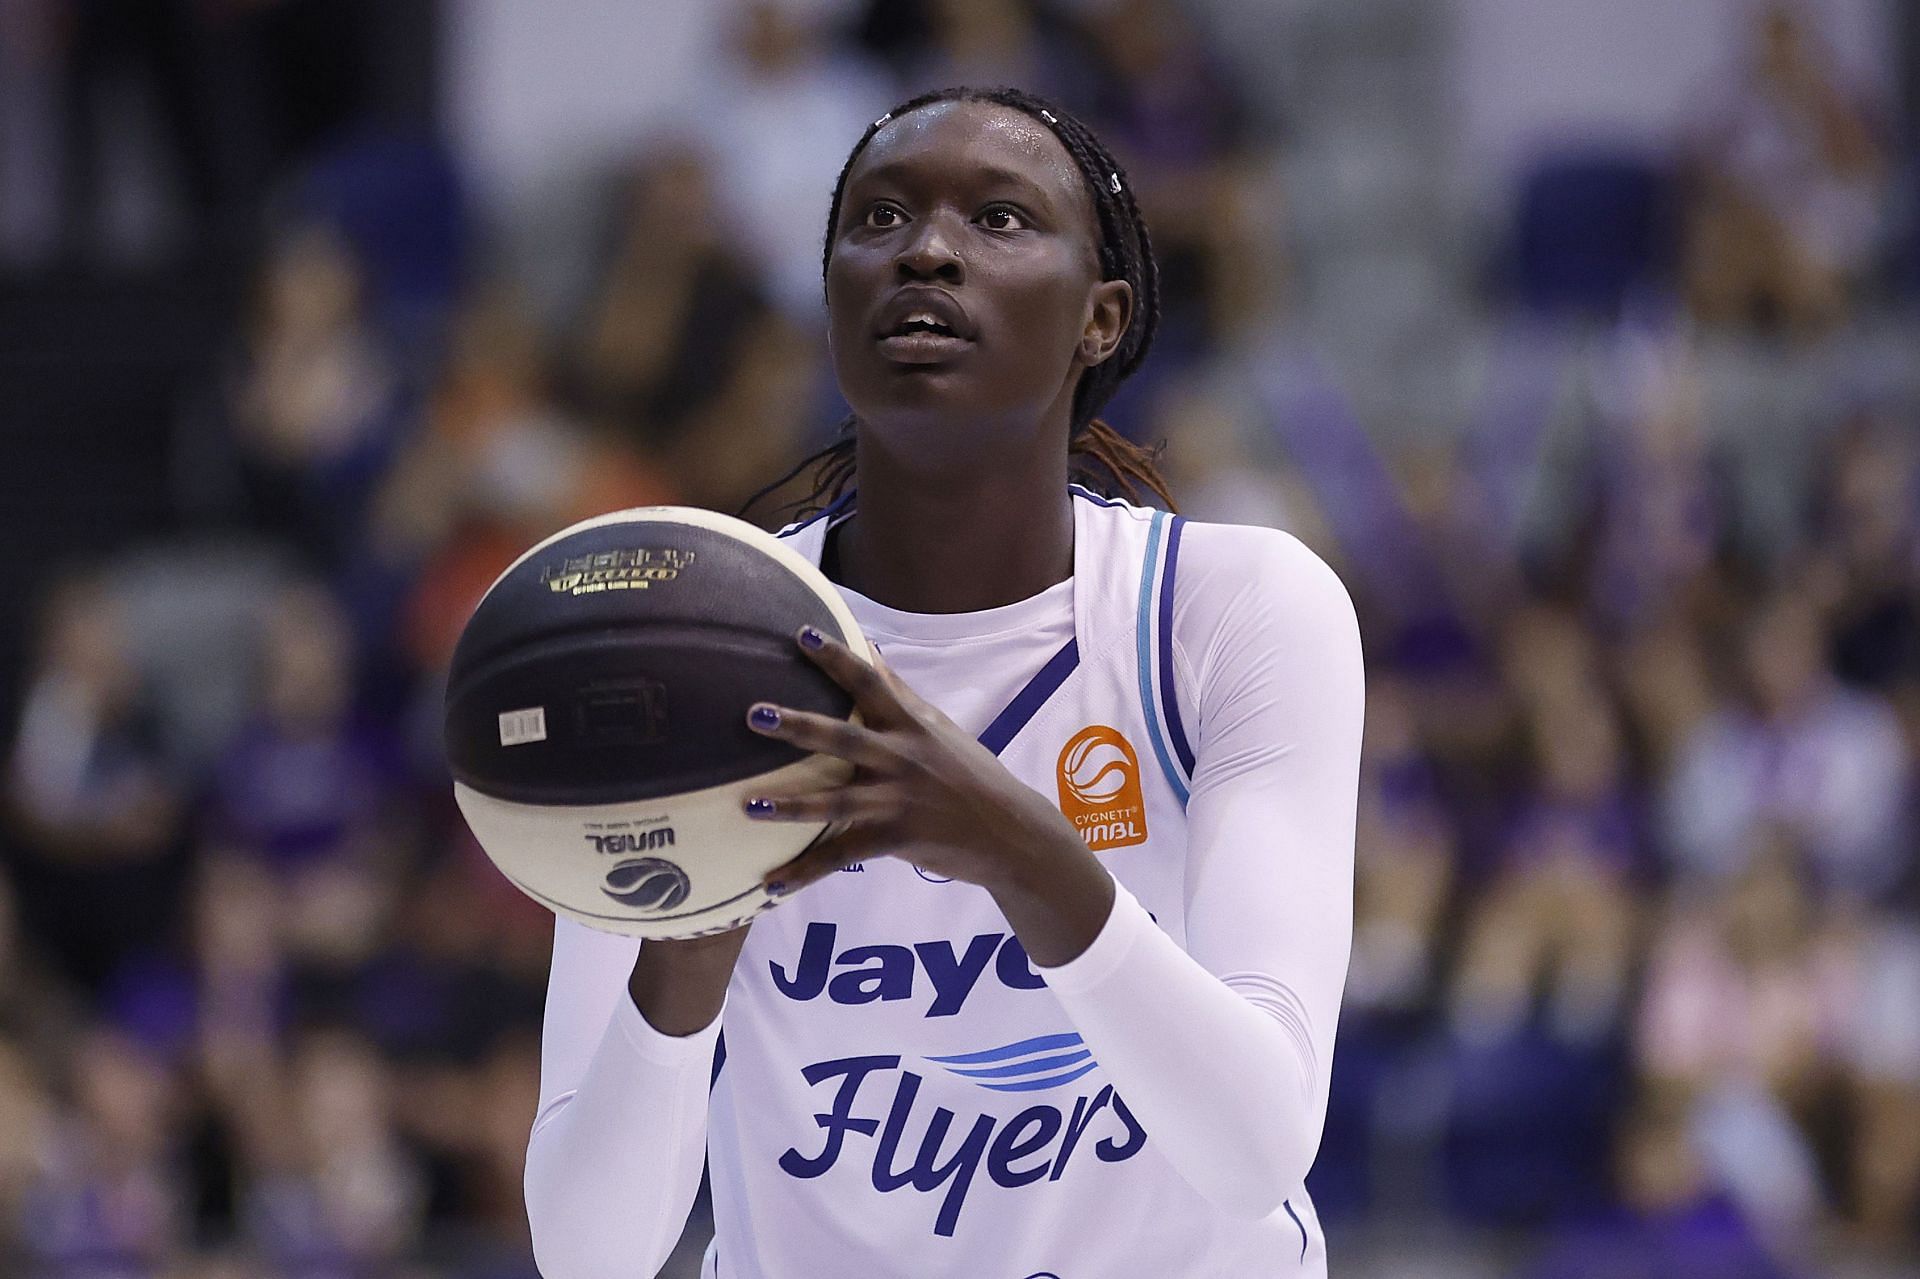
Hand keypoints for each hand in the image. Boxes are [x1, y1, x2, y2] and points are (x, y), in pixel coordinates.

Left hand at [742, 626, 1089, 898]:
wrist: (1009, 832)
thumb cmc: (971, 774)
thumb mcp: (940, 727)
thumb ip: (900, 693)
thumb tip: (870, 650)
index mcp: (911, 725)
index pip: (870, 682)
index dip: (836, 657)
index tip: (801, 634)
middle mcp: (901, 758)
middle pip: (842, 739)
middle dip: (798, 726)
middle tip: (754, 714)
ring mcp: (897, 800)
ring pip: (836, 802)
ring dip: (791, 805)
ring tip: (748, 805)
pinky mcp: (895, 839)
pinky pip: (842, 858)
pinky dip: (805, 872)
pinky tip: (770, 883)